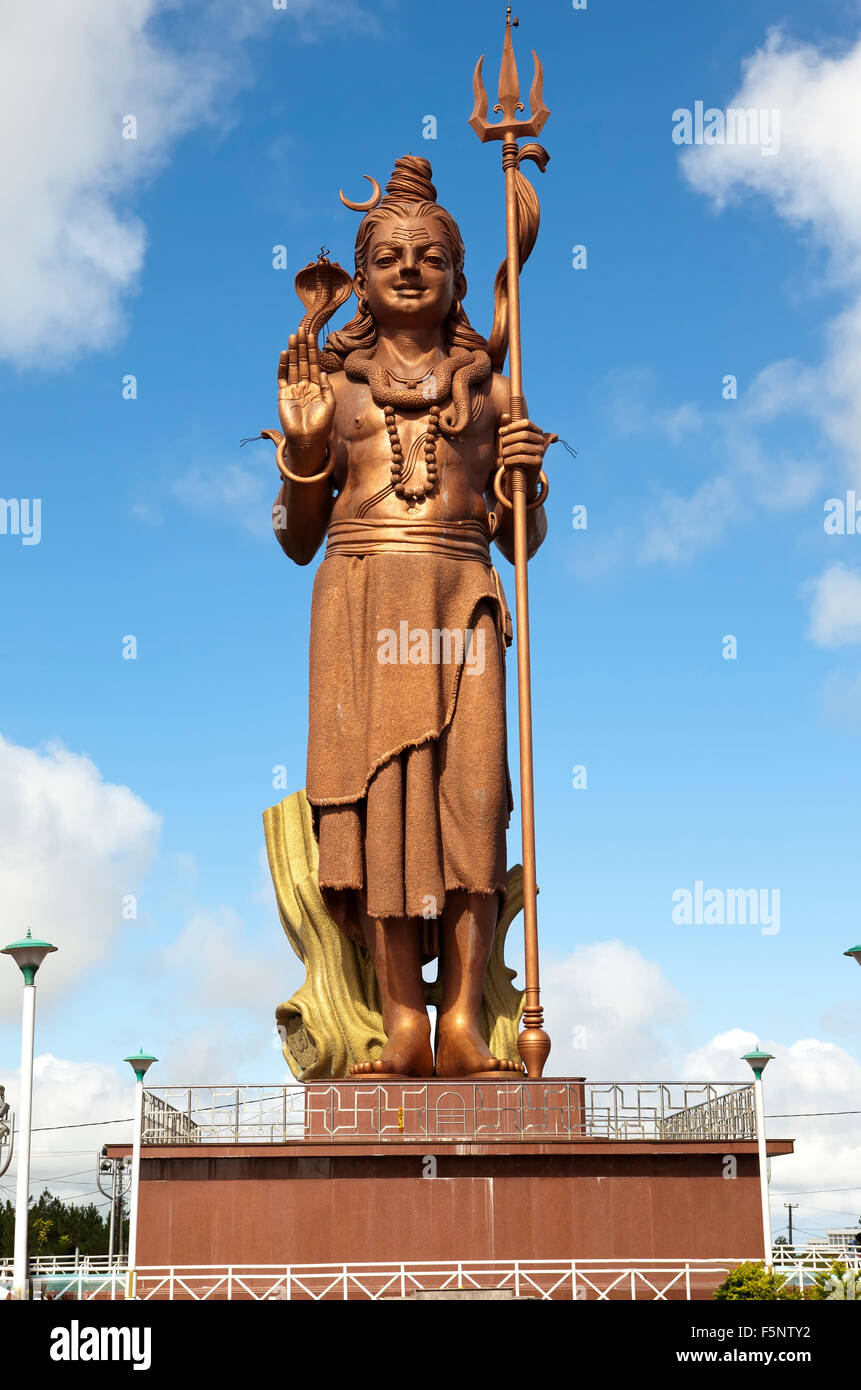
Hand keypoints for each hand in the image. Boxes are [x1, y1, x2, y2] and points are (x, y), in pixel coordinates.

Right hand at [277, 326, 335, 459]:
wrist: (308, 438)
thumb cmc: (321, 424)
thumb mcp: (330, 404)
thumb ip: (326, 387)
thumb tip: (321, 371)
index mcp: (316, 386)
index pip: (313, 363)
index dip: (312, 350)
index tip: (312, 335)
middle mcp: (304, 385)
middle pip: (302, 361)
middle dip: (302, 345)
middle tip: (301, 329)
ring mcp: (293, 388)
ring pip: (292, 365)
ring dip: (292, 351)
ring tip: (293, 336)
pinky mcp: (284, 394)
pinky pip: (282, 377)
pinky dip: (283, 365)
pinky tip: (284, 353)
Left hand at [497, 415, 555, 497]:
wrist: (521, 475)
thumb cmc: (514, 454)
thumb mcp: (510, 441)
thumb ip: (508, 428)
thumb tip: (505, 416)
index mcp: (536, 431)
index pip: (526, 423)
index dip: (513, 426)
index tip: (501, 431)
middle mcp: (541, 440)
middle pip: (524, 435)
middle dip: (509, 439)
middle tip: (501, 445)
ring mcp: (541, 451)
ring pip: (522, 447)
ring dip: (508, 451)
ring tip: (502, 455)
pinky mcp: (538, 462)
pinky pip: (522, 459)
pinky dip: (511, 460)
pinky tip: (506, 462)